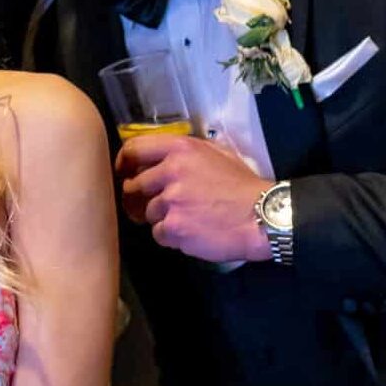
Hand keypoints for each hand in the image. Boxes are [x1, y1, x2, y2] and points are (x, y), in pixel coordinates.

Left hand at [115, 132, 272, 263]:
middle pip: (135, 186)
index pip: (134, 149)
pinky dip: (171, 236)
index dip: (124, 163)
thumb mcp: (217, 154)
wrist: (261, 217)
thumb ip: (186, 153)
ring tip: (188, 219)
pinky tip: (191, 233)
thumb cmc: (242, 185)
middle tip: (156, 205)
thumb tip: (160, 157)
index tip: (124, 172)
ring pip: (147, 213)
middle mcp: (171, 171)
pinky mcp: (174, 228)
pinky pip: (159, 234)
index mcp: (180, 149)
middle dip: (141, 198)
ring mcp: (171, 201)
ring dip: (162, 219)